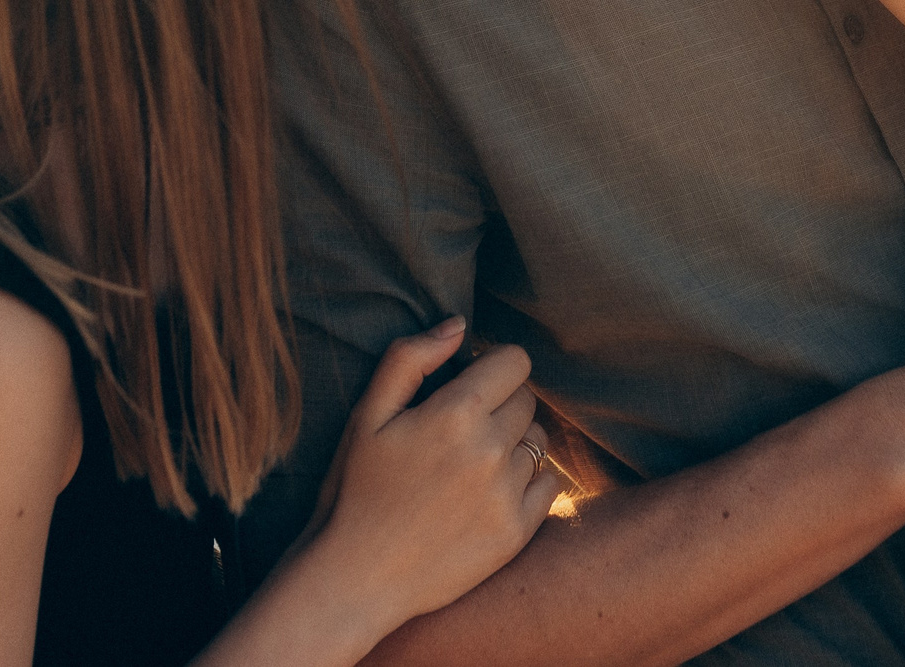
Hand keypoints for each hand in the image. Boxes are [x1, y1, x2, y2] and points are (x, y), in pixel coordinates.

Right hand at [284, 320, 566, 629]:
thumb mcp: (367, 415)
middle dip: (500, 405)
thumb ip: (410, 359)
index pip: (515, 362)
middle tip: (461, 431)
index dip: (493, 368)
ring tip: (473, 465)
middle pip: (526, 400)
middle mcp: (490, 451)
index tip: (471, 385)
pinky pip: (549, 485)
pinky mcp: (516, 534)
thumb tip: (458, 325)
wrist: (355, 579)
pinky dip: (528, 483)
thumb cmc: (355, 491)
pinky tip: (489, 494)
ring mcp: (507, 495)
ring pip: (538, 441)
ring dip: (515, 443)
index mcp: (455, 413)